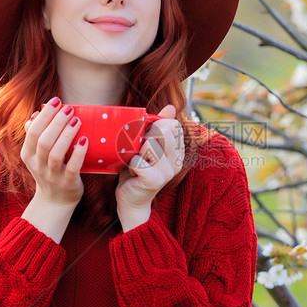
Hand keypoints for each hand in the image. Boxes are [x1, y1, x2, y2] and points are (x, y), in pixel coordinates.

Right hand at [20, 98, 87, 240]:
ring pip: (55, 154)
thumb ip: (35, 136)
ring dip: (66, 135)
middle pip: (43, 141)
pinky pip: (72, 168)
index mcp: (28, 155)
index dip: (44, 115)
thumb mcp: (36, 155)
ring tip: (76, 120)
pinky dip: (78, 154)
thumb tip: (36, 114)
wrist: (55, 201)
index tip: (56, 101)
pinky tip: (84, 140)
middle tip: (69, 108)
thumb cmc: (49, 171)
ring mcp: (52, 176)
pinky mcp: (67, 183)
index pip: (32, 132)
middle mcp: (38, 165)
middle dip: (56, 122)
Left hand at [116, 104, 183, 230]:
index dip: (155, 127)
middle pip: (161, 130)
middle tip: (138, 152)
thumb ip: (158, 126)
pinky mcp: (155, 179)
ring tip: (135, 162)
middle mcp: (177, 160)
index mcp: (178, 150)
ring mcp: (168, 171)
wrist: (131, 200)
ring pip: (148, 144)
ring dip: (135, 151)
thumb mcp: (147, 145)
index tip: (146, 140)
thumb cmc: (137, 170)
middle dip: (144, 137)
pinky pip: (137, 160)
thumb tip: (171, 106)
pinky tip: (131, 172)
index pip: (171, 124)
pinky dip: (129, 163)